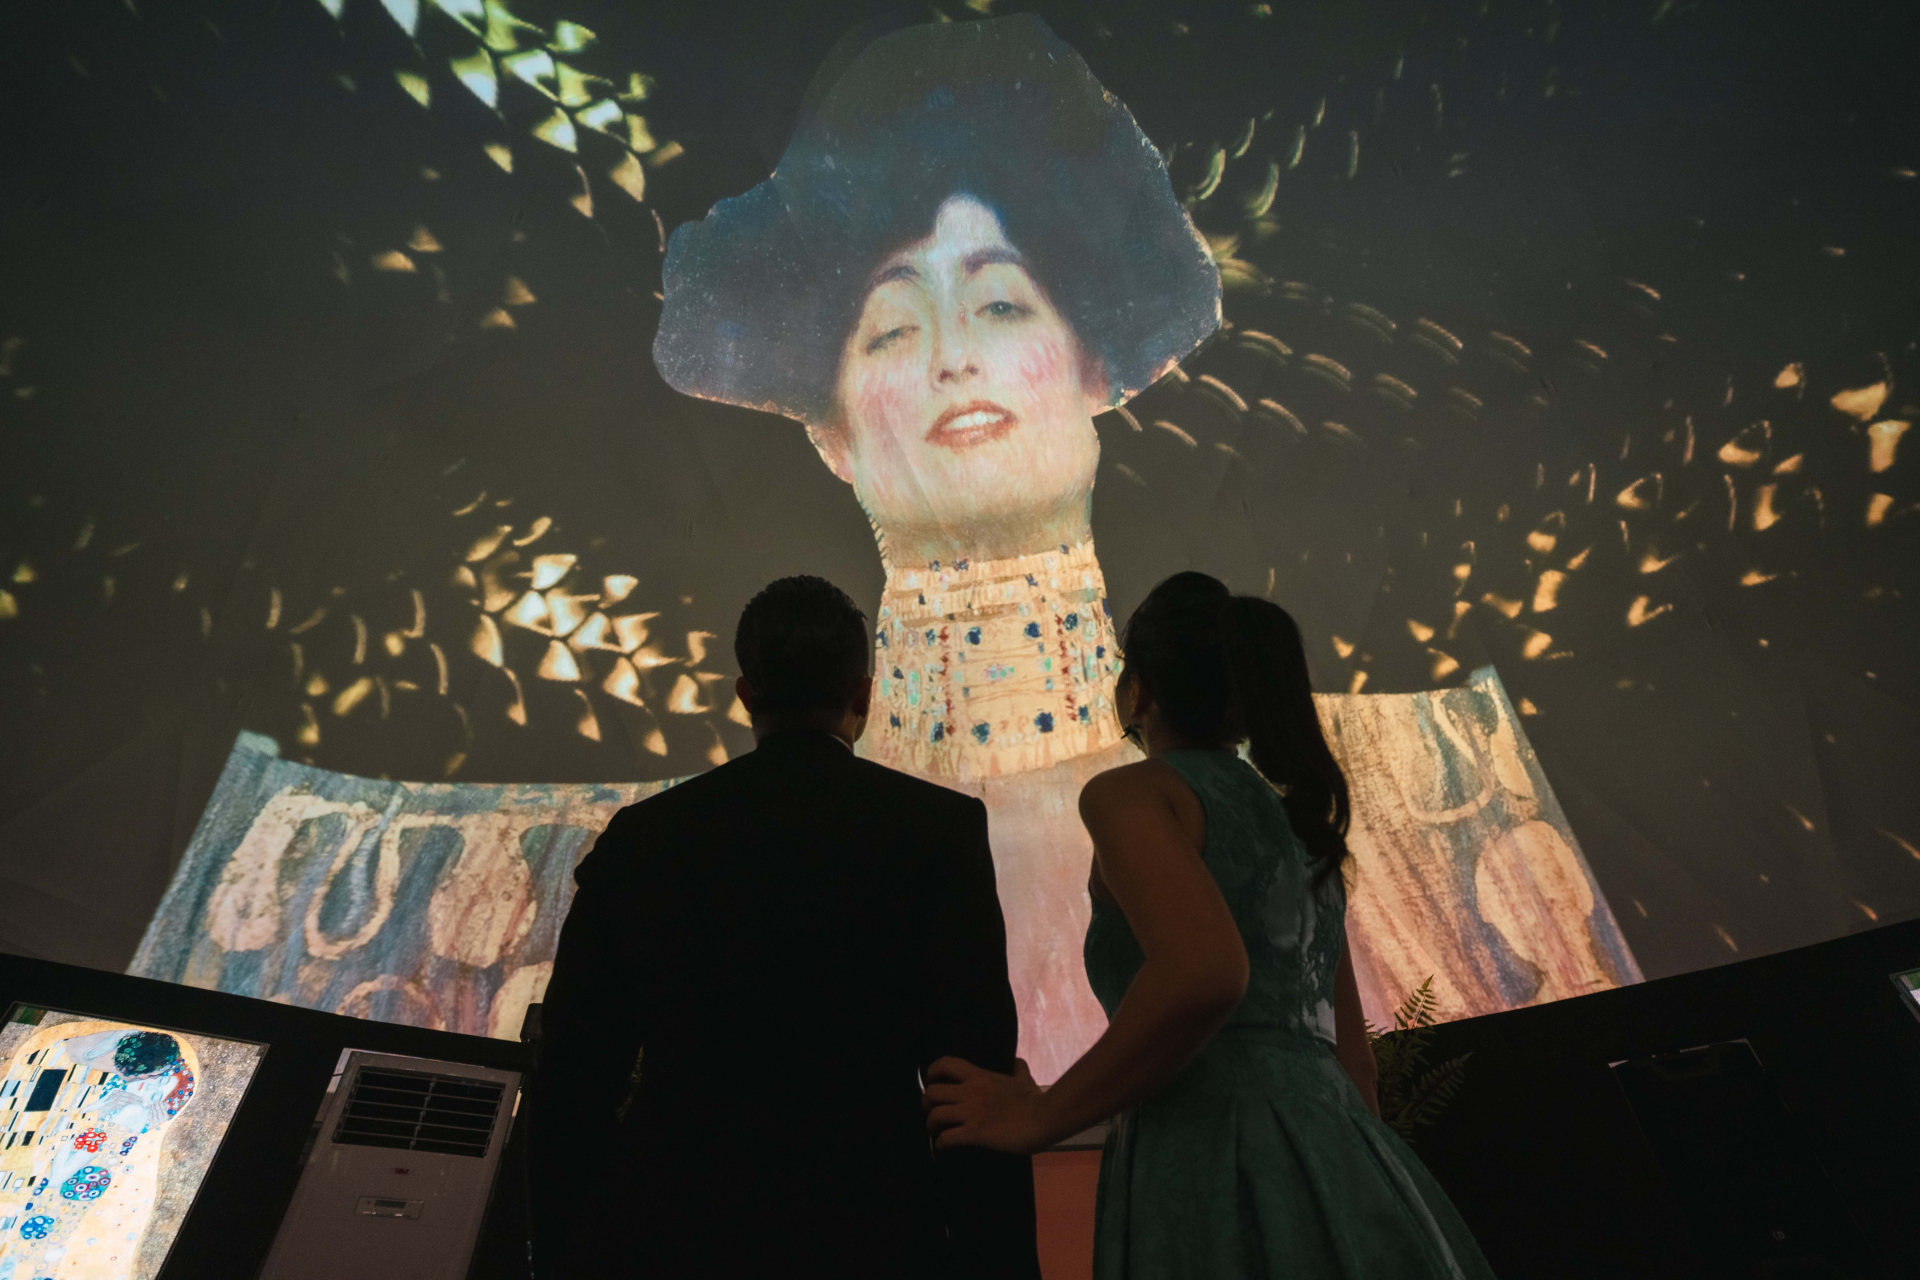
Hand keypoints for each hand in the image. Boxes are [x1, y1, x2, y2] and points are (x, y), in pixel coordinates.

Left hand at [921, 1056, 1050, 1154]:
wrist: (1044, 1117)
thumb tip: (1017, 1062)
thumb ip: (1018, 1070)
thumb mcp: (1025, 1080)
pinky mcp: (975, 1133)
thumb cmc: (1035, 1099)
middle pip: (932, 1092)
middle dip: (926, 1103)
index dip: (932, 1071)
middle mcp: (970, 1092)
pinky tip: (943, 1147)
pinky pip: (947, 1138)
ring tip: (934, 1131)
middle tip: (930, 1111)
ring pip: (935, 1115)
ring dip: (930, 1125)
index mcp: (979, 1077)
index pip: (946, 1064)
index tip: (930, 1080)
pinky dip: (940, 1144)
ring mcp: (971, 1113)